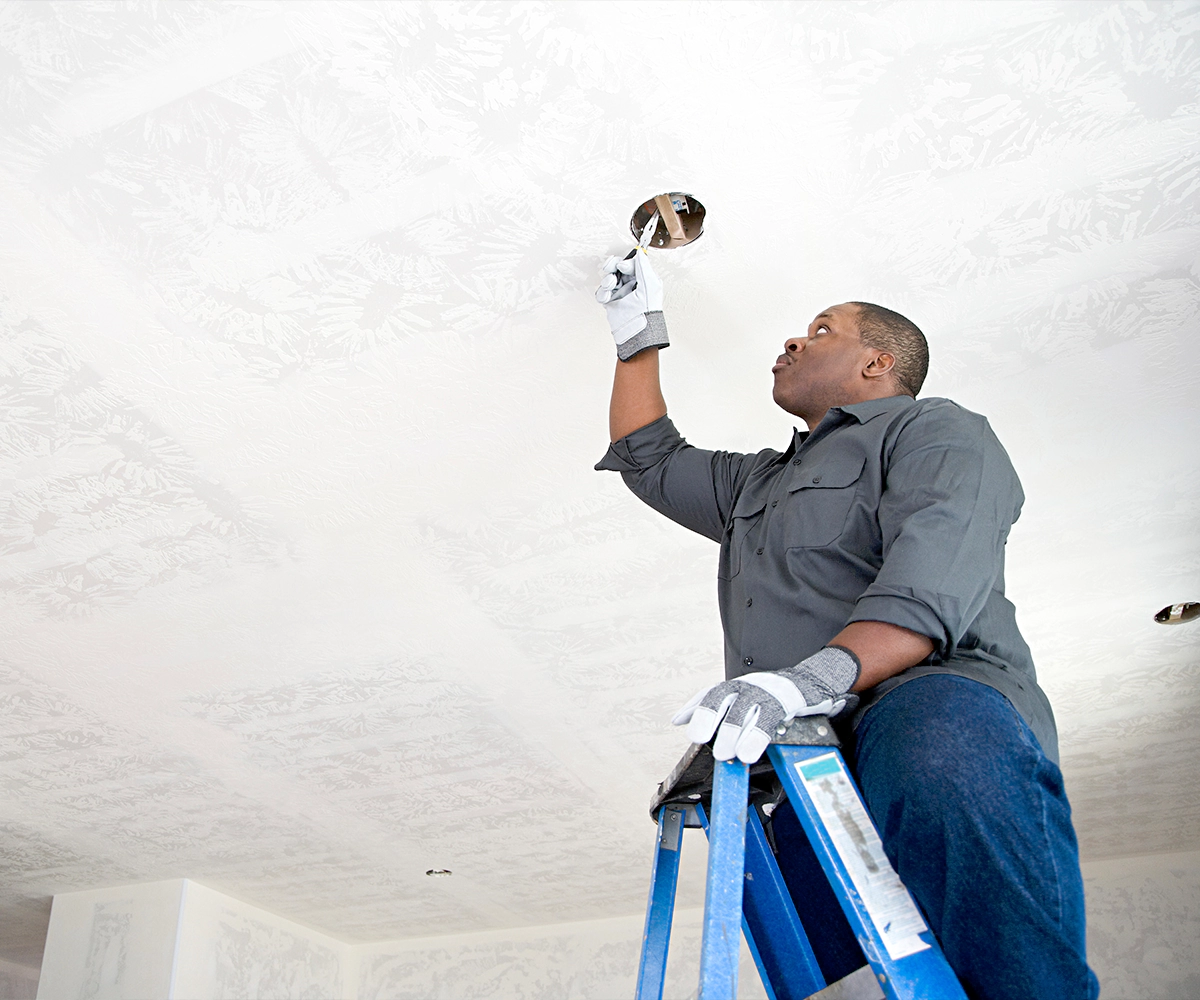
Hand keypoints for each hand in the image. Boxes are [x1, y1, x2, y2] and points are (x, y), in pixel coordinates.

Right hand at [595, 247, 668, 360]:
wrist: (636, 331)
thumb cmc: (647, 312)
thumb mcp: (649, 284)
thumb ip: (643, 266)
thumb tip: (639, 253)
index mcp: (644, 279)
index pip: (632, 263)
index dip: (626, 262)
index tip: (623, 267)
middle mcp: (633, 285)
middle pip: (618, 267)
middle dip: (612, 267)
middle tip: (611, 269)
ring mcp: (621, 293)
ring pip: (609, 278)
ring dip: (607, 281)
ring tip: (610, 286)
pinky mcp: (612, 302)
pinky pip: (602, 292)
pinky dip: (602, 293)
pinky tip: (607, 297)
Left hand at [671, 647, 860, 763]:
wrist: (810, 683)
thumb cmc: (770, 696)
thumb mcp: (739, 698)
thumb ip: (710, 707)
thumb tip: (679, 719)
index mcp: (735, 686)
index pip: (711, 694)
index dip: (696, 709)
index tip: (684, 726)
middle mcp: (746, 686)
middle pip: (722, 698)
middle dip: (710, 718)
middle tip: (701, 739)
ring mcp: (764, 692)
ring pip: (743, 711)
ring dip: (733, 733)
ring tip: (726, 754)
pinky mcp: (783, 703)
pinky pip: (766, 721)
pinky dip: (755, 738)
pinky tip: (748, 752)